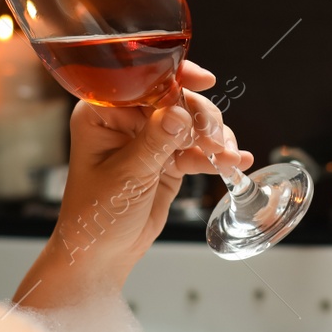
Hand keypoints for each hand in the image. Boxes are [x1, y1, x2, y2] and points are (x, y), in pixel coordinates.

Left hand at [19, 60, 253, 301]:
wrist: (102, 254)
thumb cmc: (96, 215)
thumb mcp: (126, 175)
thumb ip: (154, 143)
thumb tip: (179, 113)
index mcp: (102, 114)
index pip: (141, 82)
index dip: (174, 77)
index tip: (204, 80)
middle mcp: (126, 121)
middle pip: (173, 100)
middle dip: (200, 117)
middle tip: (214, 138)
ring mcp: (149, 141)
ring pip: (190, 124)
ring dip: (213, 137)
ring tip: (225, 156)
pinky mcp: (166, 161)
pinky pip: (196, 150)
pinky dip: (215, 156)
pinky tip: (235, 162)